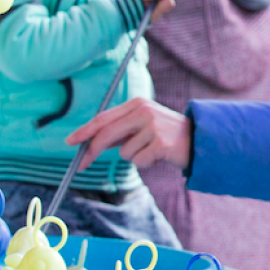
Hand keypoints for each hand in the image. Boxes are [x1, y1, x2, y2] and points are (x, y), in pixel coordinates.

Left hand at [66, 97, 191, 171]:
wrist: (200, 140)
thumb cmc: (167, 135)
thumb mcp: (143, 126)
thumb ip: (120, 130)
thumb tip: (91, 141)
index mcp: (138, 103)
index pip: (104, 117)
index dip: (85, 131)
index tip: (70, 142)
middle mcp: (144, 111)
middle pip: (107, 133)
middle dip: (91, 151)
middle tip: (82, 165)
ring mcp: (153, 126)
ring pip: (124, 152)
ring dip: (134, 157)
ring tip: (152, 151)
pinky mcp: (161, 143)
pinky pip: (139, 161)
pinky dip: (146, 163)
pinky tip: (160, 156)